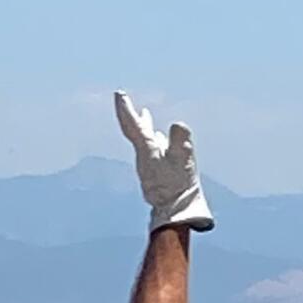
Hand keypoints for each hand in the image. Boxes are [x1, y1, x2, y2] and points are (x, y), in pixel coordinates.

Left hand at [115, 91, 214, 233]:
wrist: (175, 209)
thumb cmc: (178, 184)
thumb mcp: (183, 160)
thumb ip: (180, 141)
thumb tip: (177, 125)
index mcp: (146, 150)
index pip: (133, 125)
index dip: (126, 108)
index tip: (119, 94)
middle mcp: (144, 155)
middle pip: (135, 130)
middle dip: (131, 113)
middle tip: (123, 98)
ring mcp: (149, 163)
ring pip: (143, 139)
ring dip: (143, 124)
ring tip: (145, 113)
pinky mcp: (156, 170)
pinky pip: (152, 148)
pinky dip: (153, 137)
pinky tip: (160, 138)